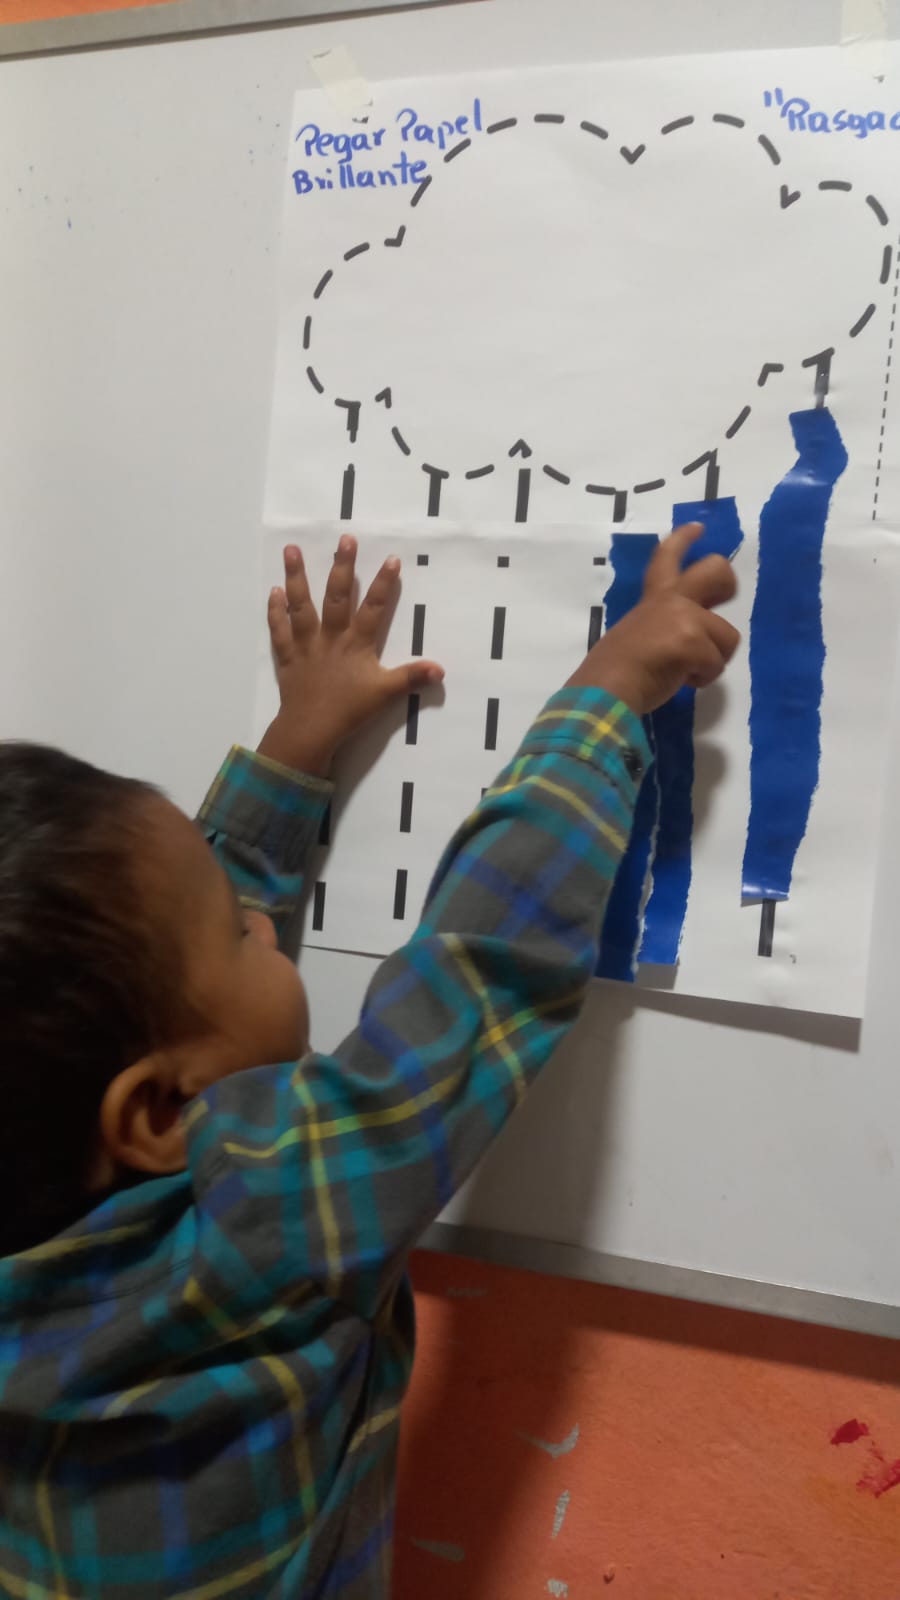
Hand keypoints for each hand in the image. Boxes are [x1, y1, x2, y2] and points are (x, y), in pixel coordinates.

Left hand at [258, 536, 443, 774]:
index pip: (374, 608)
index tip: (391, 559)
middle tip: (345, 539)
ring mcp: (306, 644)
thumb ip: (412, 677)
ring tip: (291, 550)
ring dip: (296, 577)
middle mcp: (331, 637)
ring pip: (301, 605)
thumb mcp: (385, 694)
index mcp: (357, 643)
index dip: (384, 584)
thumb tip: (441, 669)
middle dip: (342, 566)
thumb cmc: (350, 710)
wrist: (311, 729)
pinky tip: (274, 592)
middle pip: (337, 596)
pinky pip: (279, 630)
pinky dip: (276, 611)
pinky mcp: (288, 656)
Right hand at [567, 523, 738, 715]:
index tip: (698, 528)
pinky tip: (682, 682)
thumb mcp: (634, 636)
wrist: (606, 688)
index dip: (684, 539)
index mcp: (653, 599)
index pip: (666, 558)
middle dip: (726, 581)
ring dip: (712, 659)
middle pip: (715, 571)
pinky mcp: (694, 641)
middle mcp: (671, 600)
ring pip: (727, 636)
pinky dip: (703, 679)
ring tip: (686, 672)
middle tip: (721, 599)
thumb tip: (678, 651)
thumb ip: (658, 630)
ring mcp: (685, 618)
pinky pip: (717, 663)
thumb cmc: (612, 670)